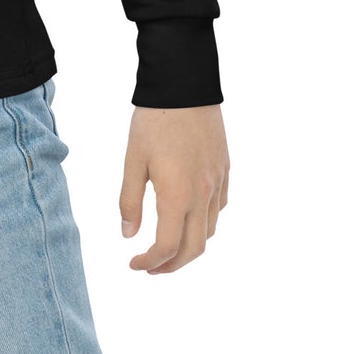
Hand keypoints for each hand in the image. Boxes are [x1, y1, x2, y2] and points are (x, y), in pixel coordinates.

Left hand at [119, 103, 228, 273]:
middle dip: (172, 265)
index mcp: (177, 195)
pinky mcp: (225, 170)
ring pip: (210, 231)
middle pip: (194, 249)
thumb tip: (128, 235)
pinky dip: (205, 223)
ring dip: (190, 246)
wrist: (184, 85)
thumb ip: (129, 199)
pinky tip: (188, 215)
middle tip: (151, 268)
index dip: (150, 262)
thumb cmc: (153, 120)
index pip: (167, 247)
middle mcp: (202, 195)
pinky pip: (219, 209)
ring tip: (168, 246)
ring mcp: (217, 183)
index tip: (133, 264)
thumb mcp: (133, 158)